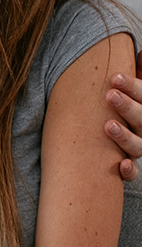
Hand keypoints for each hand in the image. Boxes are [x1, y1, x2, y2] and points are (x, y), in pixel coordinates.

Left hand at [105, 49, 141, 180]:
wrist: (125, 134)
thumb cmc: (127, 106)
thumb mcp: (136, 92)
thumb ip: (140, 73)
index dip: (132, 87)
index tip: (115, 77)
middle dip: (127, 107)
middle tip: (109, 95)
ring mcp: (140, 147)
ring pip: (138, 145)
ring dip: (125, 136)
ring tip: (108, 126)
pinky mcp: (130, 166)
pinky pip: (133, 173)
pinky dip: (129, 170)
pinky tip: (122, 164)